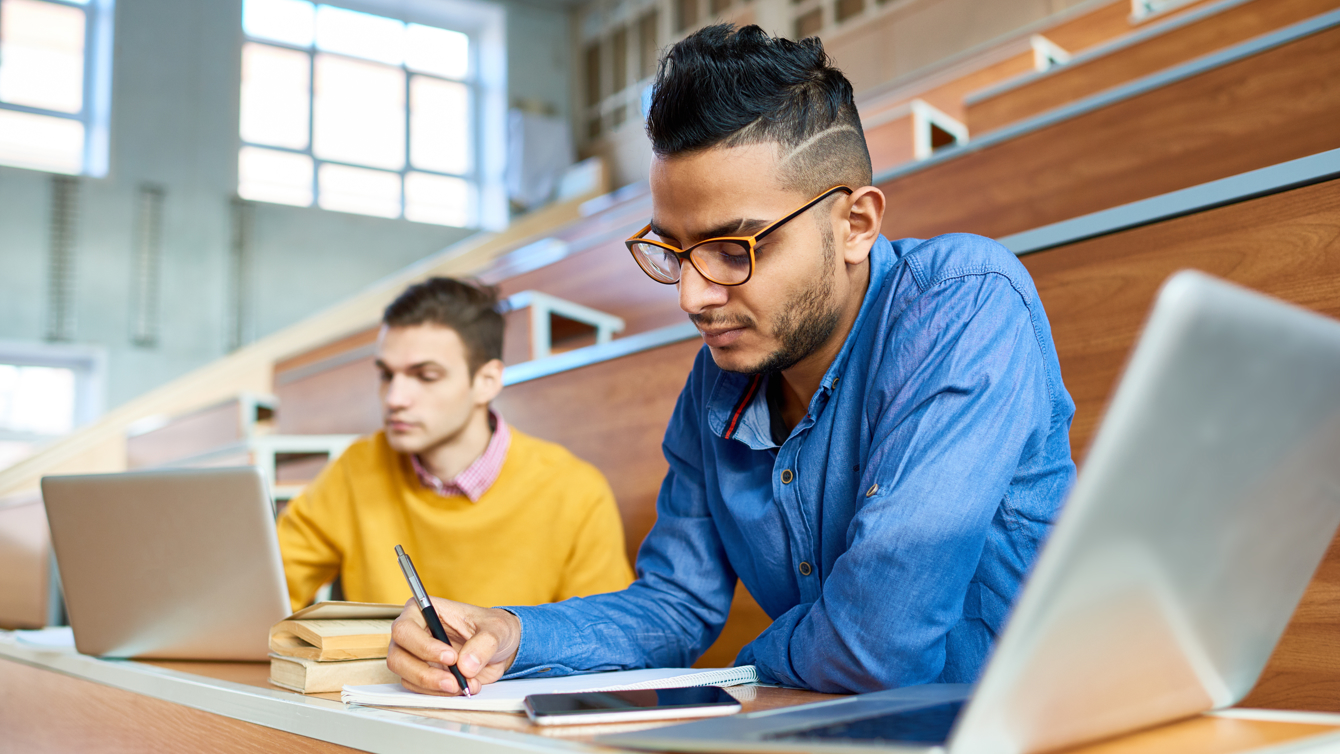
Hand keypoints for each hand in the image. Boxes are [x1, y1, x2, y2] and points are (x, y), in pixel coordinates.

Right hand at [387, 596, 521, 695]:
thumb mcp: (497, 629)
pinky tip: (462, 687)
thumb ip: (484, 644)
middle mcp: (413, 633)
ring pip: (406, 676)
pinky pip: (419, 689)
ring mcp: (414, 656)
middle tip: (454, 681)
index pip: (405, 629)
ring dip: (434, 687)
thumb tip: (466, 665)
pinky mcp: (422, 674)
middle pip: (398, 657)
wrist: (499, 649)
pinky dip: (440, 693)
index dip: (424, 646)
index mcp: (423, 610)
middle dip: (425, 674)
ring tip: (464, 685)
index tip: (451, 657)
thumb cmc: (493, 629)